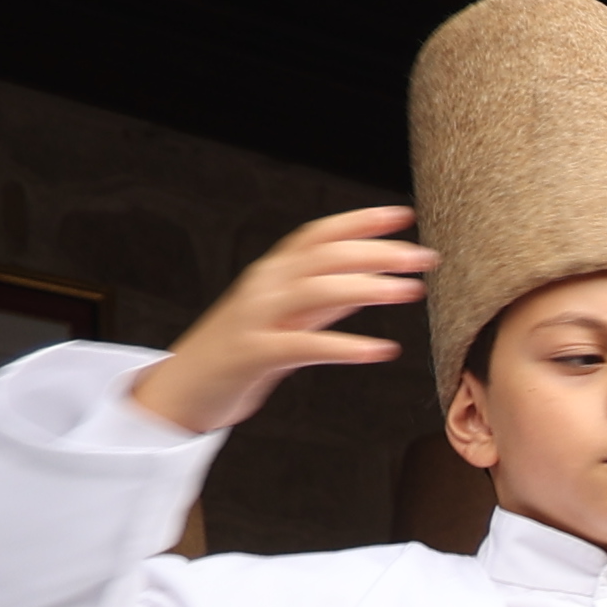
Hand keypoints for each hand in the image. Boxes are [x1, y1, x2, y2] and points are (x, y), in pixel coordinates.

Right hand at [131, 206, 432, 436]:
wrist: (182, 390)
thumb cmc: (237, 351)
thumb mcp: (287, 315)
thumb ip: (326, 296)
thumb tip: (373, 276)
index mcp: (273, 272)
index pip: (320, 234)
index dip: (361, 221)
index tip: (404, 216)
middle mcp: (264, 286)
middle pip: (326, 256)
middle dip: (379, 252)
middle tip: (425, 258)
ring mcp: (256, 318)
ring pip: (317, 291)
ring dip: (369, 287)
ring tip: (410, 291)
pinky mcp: (253, 355)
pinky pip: (304, 345)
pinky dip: (345, 345)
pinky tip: (380, 350)